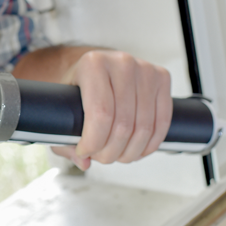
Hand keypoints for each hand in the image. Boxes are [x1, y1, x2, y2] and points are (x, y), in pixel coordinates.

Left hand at [52, 50, 171, 169]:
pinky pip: (162, 121)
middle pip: (123, 124)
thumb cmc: (78, 88)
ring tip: (117, 154)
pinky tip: (137, 149)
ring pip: (143, 127)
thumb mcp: (63, 111)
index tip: (85, 151)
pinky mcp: (162, 78)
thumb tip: (83, 162)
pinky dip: (150, 144)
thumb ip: (66, 141)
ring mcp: (145, 69)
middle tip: (100, 156)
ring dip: (130, 151)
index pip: (100, 115)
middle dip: (110, 151)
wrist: (95, 68)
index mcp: (93, 64)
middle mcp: (121, 63)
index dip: (94, 142)